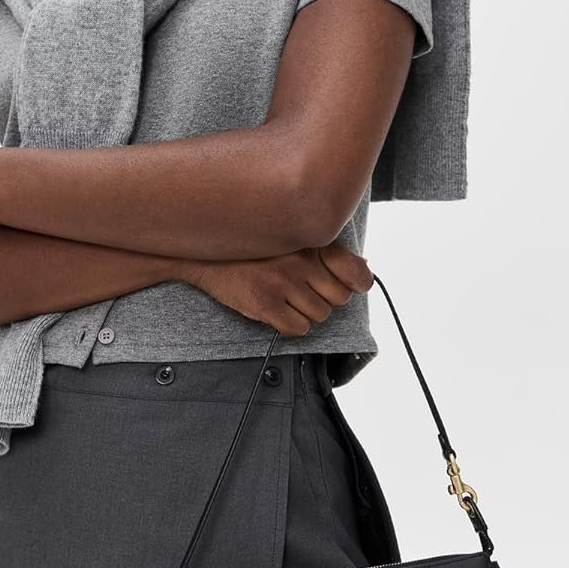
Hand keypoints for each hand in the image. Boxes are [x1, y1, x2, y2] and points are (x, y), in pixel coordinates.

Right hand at [183, 240, 372, 335]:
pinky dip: (291, 326)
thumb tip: (365, 267)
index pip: (355, 270)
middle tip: (305, 291)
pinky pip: (299, 329)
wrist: (204, 254)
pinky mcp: (265, 303)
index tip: (353, 286)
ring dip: (306, 313)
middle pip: (339, 298)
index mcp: (310, 241)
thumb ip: (327, 252)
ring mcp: (282, 282)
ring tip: (286, 298)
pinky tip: (277, 311)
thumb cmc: (252, 247)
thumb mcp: (290, 238)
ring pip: (320, 316)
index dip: (359, 283)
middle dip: (325, 299)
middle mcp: (300, 260)